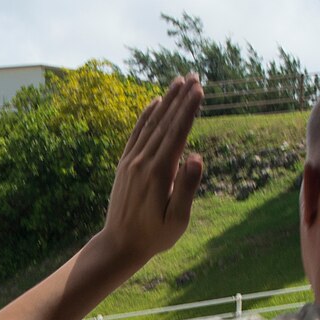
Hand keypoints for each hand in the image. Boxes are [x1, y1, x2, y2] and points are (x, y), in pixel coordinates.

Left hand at [100, 74, 205, 262]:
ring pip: (151, 124)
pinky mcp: (125, 164)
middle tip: (194, 76)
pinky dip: (146, 115)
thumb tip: (197, 157)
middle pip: (165, 122)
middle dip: (181, 98)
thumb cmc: (155, 235)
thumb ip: (187, 188)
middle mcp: (143, 162)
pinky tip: (155, 101)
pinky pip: (136, 133)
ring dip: (166, 101)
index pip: (178, 134)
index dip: (189, 110)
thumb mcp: (178, 219)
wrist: (120, 244)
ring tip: (179, 81)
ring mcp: (131, 161)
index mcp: (159, 173)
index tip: (199, 89)